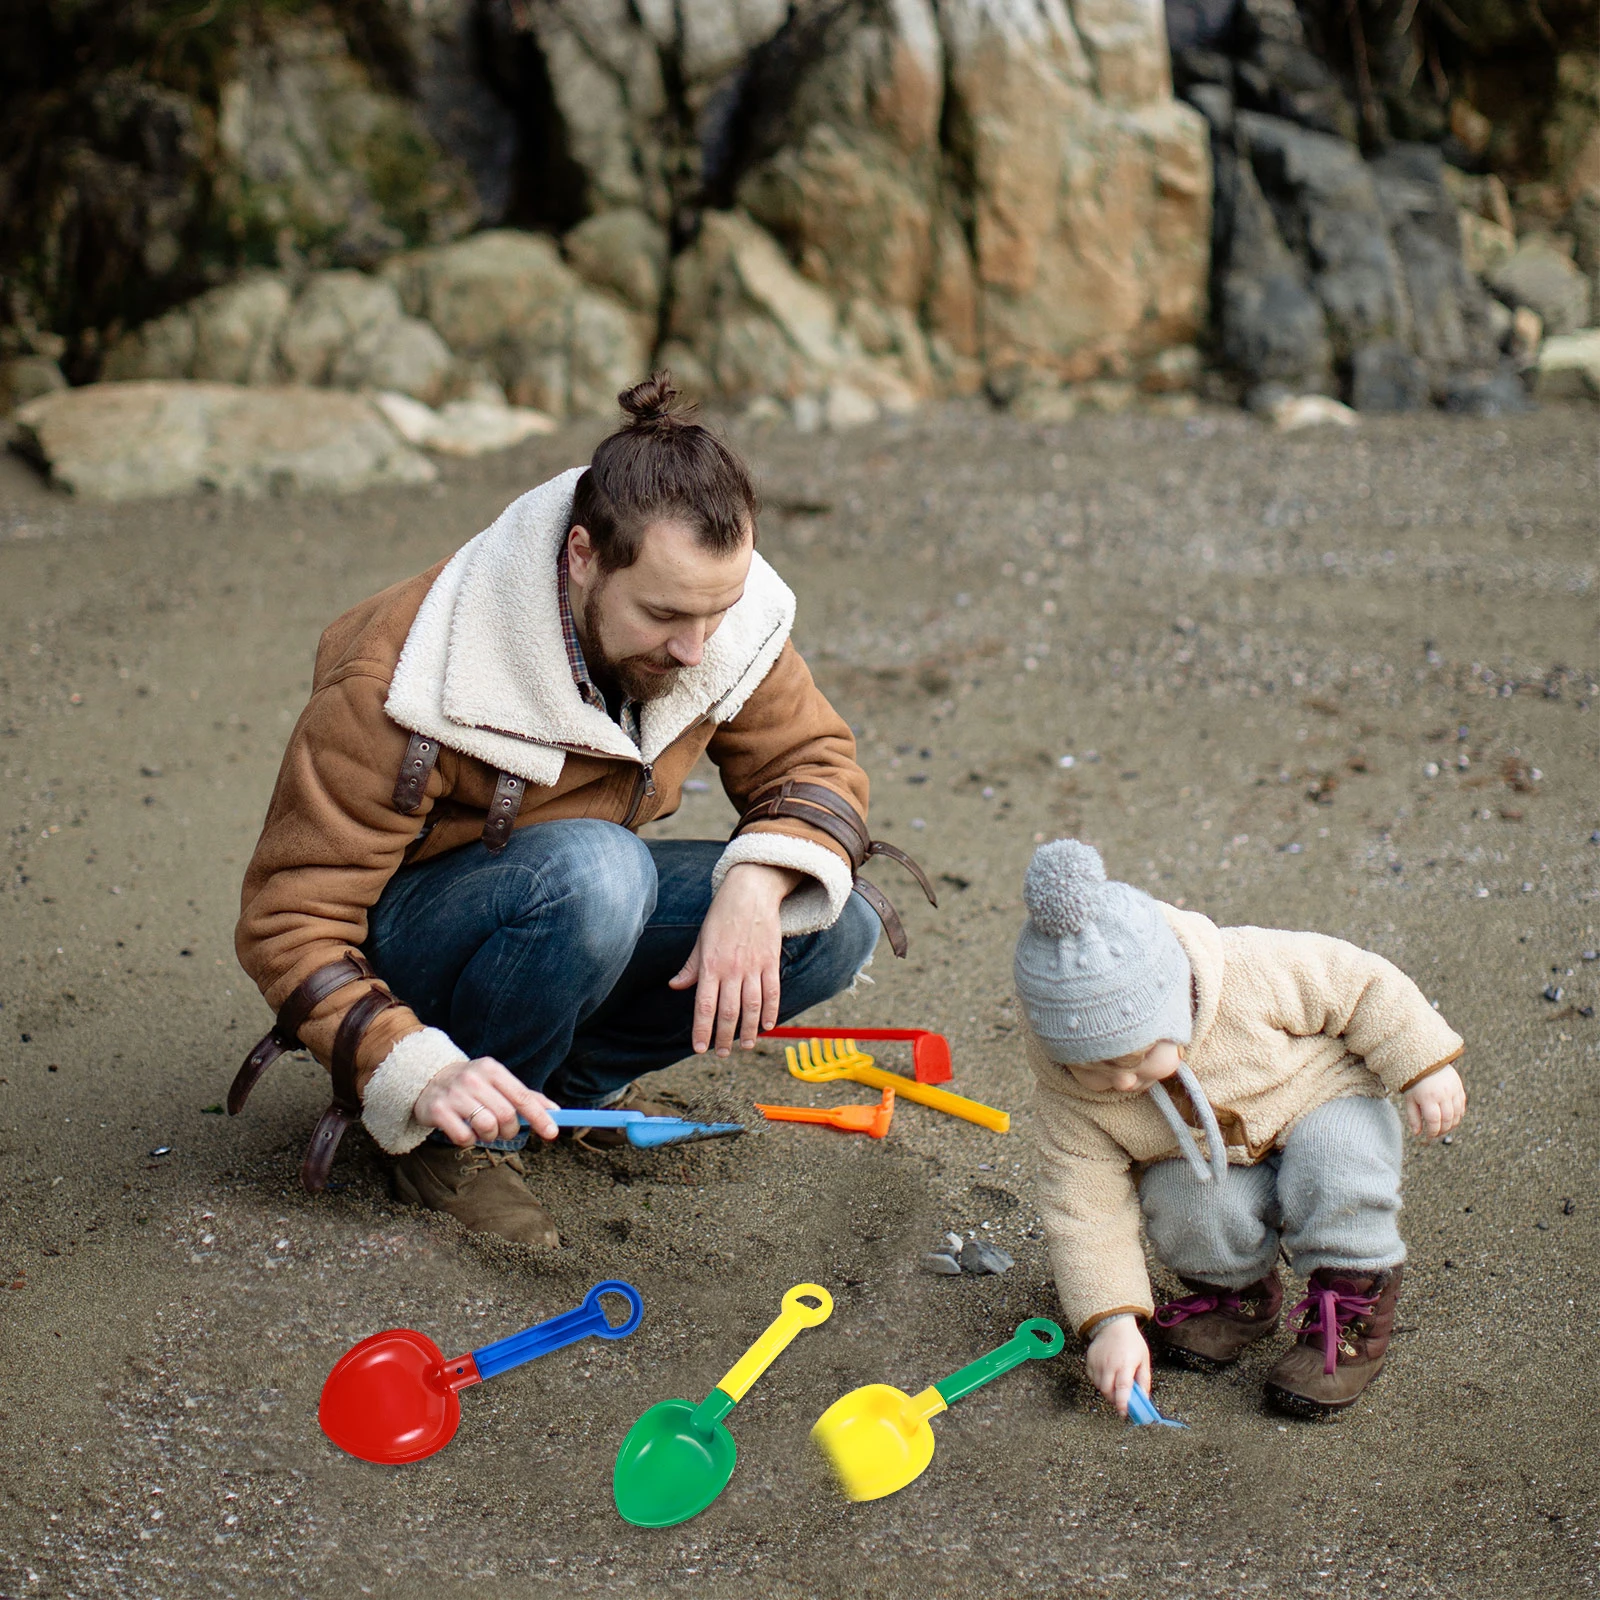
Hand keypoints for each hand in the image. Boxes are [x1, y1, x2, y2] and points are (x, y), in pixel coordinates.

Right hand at [413, 1055, 558, 1146]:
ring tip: (482, 1129)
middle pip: (506, 1115)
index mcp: (492, 1069)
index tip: (552, 1133)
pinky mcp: (438, 1111)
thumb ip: (525, 1097)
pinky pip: (464, 1137)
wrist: (427, 1079)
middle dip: (510, 1130)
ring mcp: (455, 1094)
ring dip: (489, 1136)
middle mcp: (473, 1079)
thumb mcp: (497, 1083)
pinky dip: (469, 1140)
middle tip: (503, 1131)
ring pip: (487, 1127)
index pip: (522, 1096)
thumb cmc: (472, 1085)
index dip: (539, 1116)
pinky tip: (464, 1129)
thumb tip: (555, 1111)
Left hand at [669, 862, 800, 1055]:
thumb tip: (675, 986)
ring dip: (748, 1030)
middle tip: (722, 1054)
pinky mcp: (770, 961)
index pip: (704, 1006)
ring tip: (745, 1046)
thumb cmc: (721, 916)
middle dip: (725, 1037)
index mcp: (710, 965)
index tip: (699, 1048)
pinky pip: (772, 991)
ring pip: (752, 1006)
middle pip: (729, 1011)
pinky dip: (771, 1011)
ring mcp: (753, 966)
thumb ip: (691, 967)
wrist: (750, 892)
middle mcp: (731, 969)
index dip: (702, 1030)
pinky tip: (767, 1026)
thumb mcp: (701, 939)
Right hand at [1085, 1317, 1150, 1418]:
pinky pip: (1093, 1379)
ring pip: (1100, 1387)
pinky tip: (1108, 1376)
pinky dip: (1100, 1383)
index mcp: (1125, 1364)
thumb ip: (1144, 1380)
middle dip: (1115, 1400)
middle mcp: (1109, 1364)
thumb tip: (1144, 1398)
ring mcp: (1098, 1362)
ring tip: (1116, 1385)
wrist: (1113, 1324)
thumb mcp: (1144, 1359)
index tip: (1124, 1413)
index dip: (1123, 1404)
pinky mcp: (1090, 1361)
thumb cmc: (1131, 1342)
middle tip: (1122, 1400)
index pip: (1122, 1388)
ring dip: (1108, 1392)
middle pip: (1108, 1391)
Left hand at [1403, 1063, 1465, 1141]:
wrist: (1425, 1061)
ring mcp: (1453, 1091)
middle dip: (1442, 1130)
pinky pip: (1461, 1107)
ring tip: (1443, 1128)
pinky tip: (1451, 1119)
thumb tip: (1417, 1134)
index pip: (1434, 1120)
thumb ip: (1413, 1117)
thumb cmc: (1414, 1082)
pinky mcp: (1459, 1088)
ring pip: (1457, 1115)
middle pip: (1447, 1119)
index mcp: (1428, 1097)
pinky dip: (1458, 1116)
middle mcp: (1443, 1094)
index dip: (1433, 1131)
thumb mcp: (1410, 1099)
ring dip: (1451, 1125)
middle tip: (1435, 1133)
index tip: (1429, 1136)